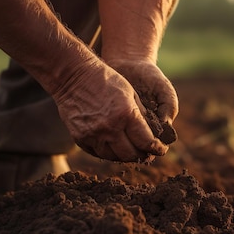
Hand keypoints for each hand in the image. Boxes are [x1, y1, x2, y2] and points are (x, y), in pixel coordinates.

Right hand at [51, 59, 168, 161]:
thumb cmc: (105, 79)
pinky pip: (98, 153)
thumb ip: (142, 114)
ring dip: (124, 156)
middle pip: (131, 154)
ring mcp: (93, 135)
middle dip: (142, 155)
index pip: (146, 141)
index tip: (161, 150)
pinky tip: (114, 147)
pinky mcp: (80, 138)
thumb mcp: (131, 92)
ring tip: (131, 151)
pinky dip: (108, 152)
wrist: (73, 76)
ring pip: (114, 157)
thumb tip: (151, 131)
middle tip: (147, 153)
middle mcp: (110, 128)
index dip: (156, 148)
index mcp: (126, 114)